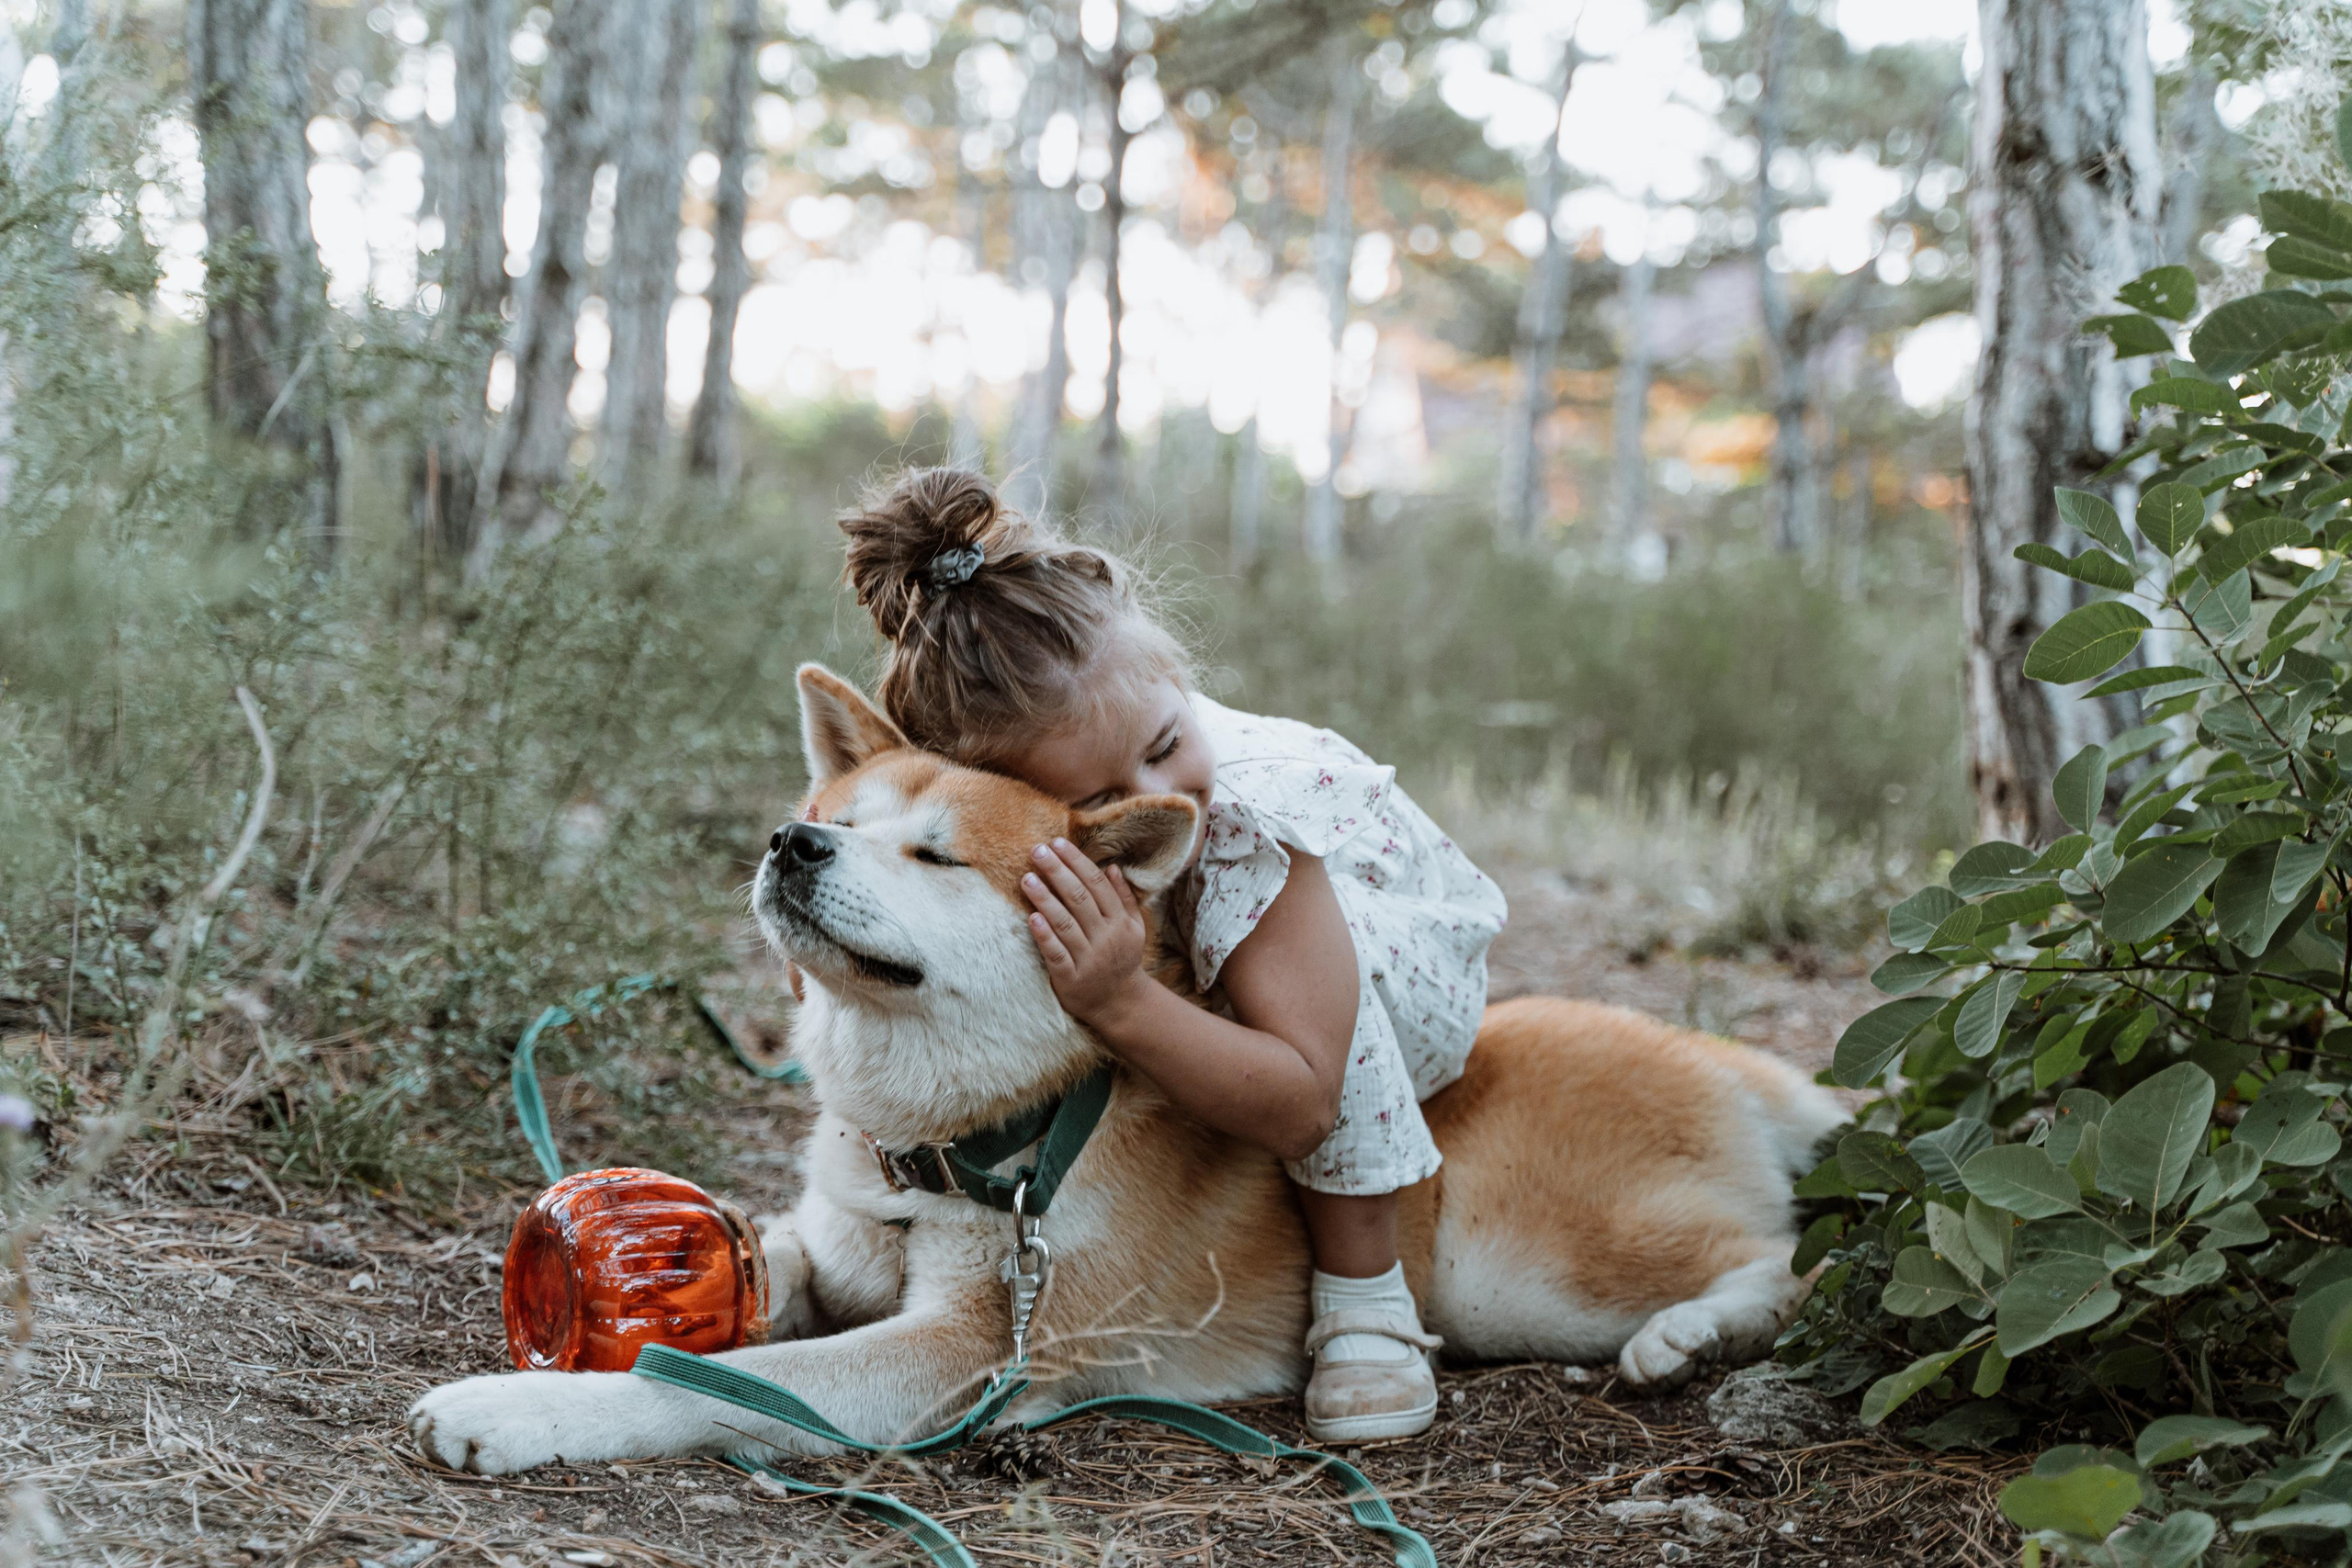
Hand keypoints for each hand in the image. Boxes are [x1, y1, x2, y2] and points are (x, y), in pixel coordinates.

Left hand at [1022, 839, 1150, 1028]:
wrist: (1120, 1004)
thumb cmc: (1122, 959)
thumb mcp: (1133, 928)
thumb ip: (1124, 898)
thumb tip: (1111, 867)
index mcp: (1120, 922)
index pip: (1096, 884)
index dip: (1076, 862)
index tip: (1057, 843)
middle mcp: (1106, 937)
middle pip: (1079, 898)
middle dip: (1057, 871)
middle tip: (1037, 850)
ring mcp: (1088, 958)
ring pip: (1065, 923)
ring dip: (1045, 898)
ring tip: (1027, 877)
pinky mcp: (1070, 978)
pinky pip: (1055, 953)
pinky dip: (1044, 935)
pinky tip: (1031, 917)